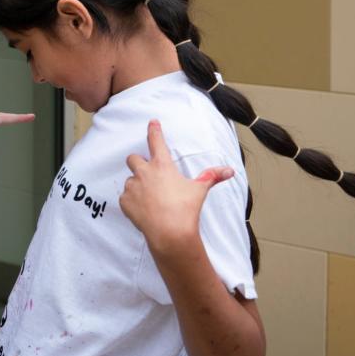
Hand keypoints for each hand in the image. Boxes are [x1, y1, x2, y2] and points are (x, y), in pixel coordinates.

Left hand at [120, 120, 233, 254]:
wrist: (169, 232)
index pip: (156, 142)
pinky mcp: (125, 201)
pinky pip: (125, 198)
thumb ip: (212, 176)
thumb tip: (229, 171)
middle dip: (138, 162)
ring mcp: (132, 187)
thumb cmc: (185, 209)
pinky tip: (144, 210)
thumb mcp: (199, 190)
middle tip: (148, 173)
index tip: (152, 123)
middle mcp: (144, 172)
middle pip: (133, 158)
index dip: (154, 130)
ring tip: (151, 199)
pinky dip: (132, 202)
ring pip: (130, 180)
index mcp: (162, 166)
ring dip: (137, 185)